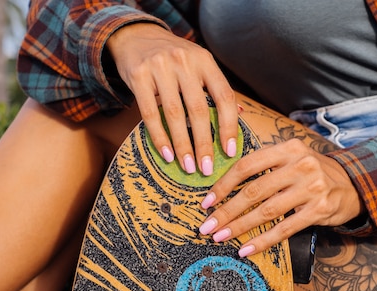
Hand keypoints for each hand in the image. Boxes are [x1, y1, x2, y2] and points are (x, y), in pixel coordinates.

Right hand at [107, 23, 238, 174]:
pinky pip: (150, 113)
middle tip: (207, 169)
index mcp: (205, 61)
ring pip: (175, 114)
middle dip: (204, 144)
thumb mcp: (198, 65)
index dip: (229, 126)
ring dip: (183, 145)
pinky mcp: (139, 76)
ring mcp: (160, 67)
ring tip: (188, 167)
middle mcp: (185, 62)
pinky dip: (160, 137)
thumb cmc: (173, 59)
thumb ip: (216, 89)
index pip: (224, 97)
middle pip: (199, 110)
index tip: (230, 151)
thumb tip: (242, 114)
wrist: (135, 36)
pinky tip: (167, 154)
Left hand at [198, 139, 364, 255]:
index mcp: (288, 149)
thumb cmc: (313, 173)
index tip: (207, 201)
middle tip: (207, 226)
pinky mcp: (320, 210)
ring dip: (239, 227)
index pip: (247, 166)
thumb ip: (266, 166)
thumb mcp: (292, 158)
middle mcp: (300, 165)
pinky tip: (246, 249)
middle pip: (254, 191)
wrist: (353, 184)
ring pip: (266, 211)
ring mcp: (312, 188)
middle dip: (226, 211)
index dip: (224, 185)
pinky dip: (263, 241)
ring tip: (221, 238)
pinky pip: (285, 228)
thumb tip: (225, 188)